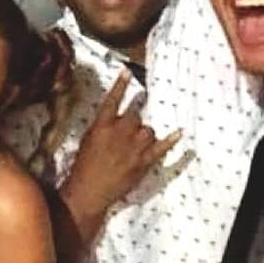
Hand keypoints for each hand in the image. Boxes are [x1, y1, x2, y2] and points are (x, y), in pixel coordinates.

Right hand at [62, 70, 181, 215]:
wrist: (89, 191)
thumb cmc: (83, 167)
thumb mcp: (87, 141)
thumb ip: (102, 128)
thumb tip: (113, 121)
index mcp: (102, 125)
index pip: (113, 99)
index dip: (121, 85)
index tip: (127, 71)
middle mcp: (120, 132)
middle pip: (136, 116)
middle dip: (133, 122)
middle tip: (127, 133)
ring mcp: (134, 146)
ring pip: (148, 130)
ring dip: (144, 134)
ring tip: (135, 145)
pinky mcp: (144, 161)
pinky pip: (162, 147)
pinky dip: (172, 140)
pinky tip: (179, 132)